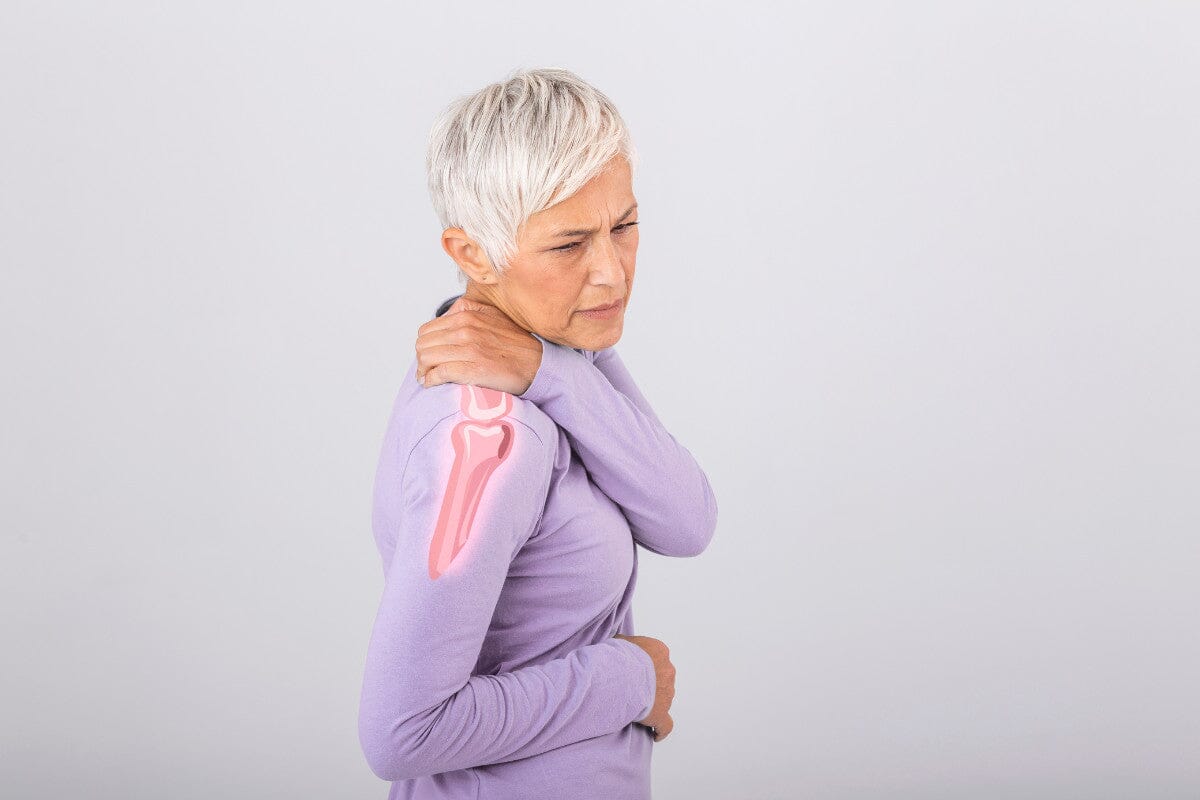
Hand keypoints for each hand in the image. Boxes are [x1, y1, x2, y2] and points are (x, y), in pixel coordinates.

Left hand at [415, 297, 542, 395]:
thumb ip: (468, 310)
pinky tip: (434, 384)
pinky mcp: (472, 369)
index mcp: (467, 315)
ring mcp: (468, 349)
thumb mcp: (492, 316)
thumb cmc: (516, 345)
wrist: (538, 364)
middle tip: (427, 370)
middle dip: (421, 359)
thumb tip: (447, 315)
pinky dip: (431, 380)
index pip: (427, 330)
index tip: (430, 357)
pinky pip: (438, 374)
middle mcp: (464, 329)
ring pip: (426, 359)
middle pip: (423, 345)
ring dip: (424, 371)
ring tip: (429, 379)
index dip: (425, 345)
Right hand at [613, 633, 674, 741]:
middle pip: (662, 679)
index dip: (645, 666)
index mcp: (660, 652)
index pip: (656, 658)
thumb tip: (621, 642)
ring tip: (636, 707)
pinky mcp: (661, 713)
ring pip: (663, 699)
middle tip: (634, 689)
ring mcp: (667, 693)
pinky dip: (661, 730)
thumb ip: (626, 642)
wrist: (622, 674)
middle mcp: (667, 670)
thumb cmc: (619, 656)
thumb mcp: (620, 641)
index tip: (635, 670)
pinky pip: (665, 725)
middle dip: (652, 684)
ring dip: (653, 703)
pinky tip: (656, 734)